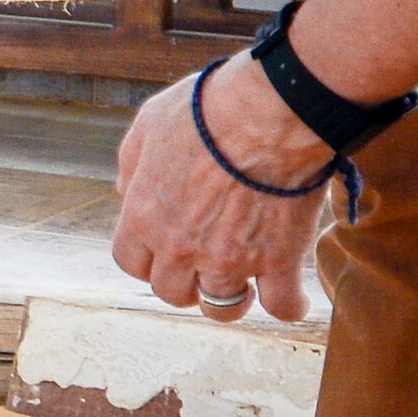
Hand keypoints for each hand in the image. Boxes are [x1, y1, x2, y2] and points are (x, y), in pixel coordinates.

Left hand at [110, 60, 328, 324]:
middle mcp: (181, 247)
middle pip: (171, 292)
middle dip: (184, 283)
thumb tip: (124, 190)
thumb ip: (131, 163)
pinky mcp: (279, 259)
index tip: (163, 251)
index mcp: (144, 216)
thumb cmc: (209, 108)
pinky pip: (282, 305)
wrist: (269, 110)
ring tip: (244, 289)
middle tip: (203, 266)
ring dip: (229, 300)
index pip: (130, 262)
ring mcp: (230, 259)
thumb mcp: (149, 124)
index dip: (147, 260)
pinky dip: (289, 306)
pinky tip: (293, 300)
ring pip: (221, 308)